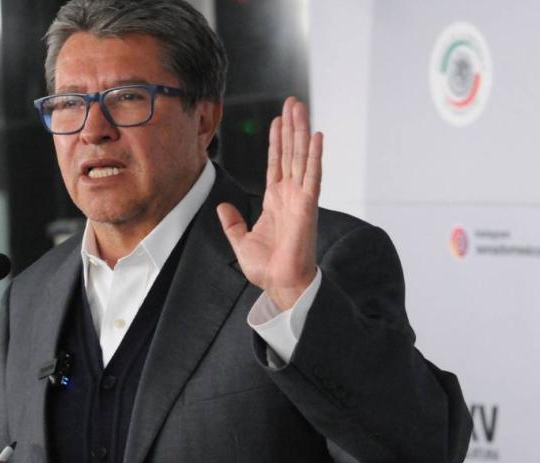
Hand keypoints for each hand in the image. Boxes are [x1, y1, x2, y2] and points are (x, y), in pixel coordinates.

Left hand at [217, 97, 321, 309]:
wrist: (280, 283)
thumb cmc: (267, 268)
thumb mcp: (240, 241)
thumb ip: (232, 222)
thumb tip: (222, 207)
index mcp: (275, 201)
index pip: (276, 163)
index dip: (277, 141)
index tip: (277, 120)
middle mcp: (290, 195)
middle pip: (291, 153)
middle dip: (291, 127)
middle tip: (293, 102)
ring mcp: (300, 198)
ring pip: (301, 157)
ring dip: (301, 132)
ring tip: (301, 108)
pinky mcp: (307, 206)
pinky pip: (312, 175)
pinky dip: (314, 155)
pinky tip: (317, 136)